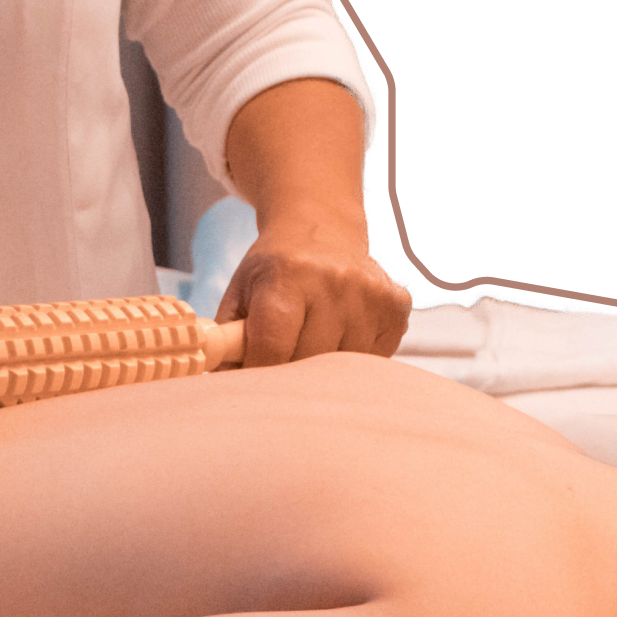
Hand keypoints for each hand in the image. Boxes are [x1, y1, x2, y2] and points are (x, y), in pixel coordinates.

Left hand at [217, 217, 410, 364]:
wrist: (322, 227)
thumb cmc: (274, 269)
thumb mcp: (240, 294)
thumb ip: (226, 342)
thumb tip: (220, 389)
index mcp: (287, 276)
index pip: (272, 348)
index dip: (258, 375)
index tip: (251, 383)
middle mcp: (333, 281)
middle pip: (309, 363)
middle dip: (289, 374)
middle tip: (281, 361)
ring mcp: (370, 294)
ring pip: (343, 369)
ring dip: (324, 369)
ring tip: (312, 342)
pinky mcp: (396, 307)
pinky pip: (373, 360)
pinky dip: (353, 360)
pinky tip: (341, 334)